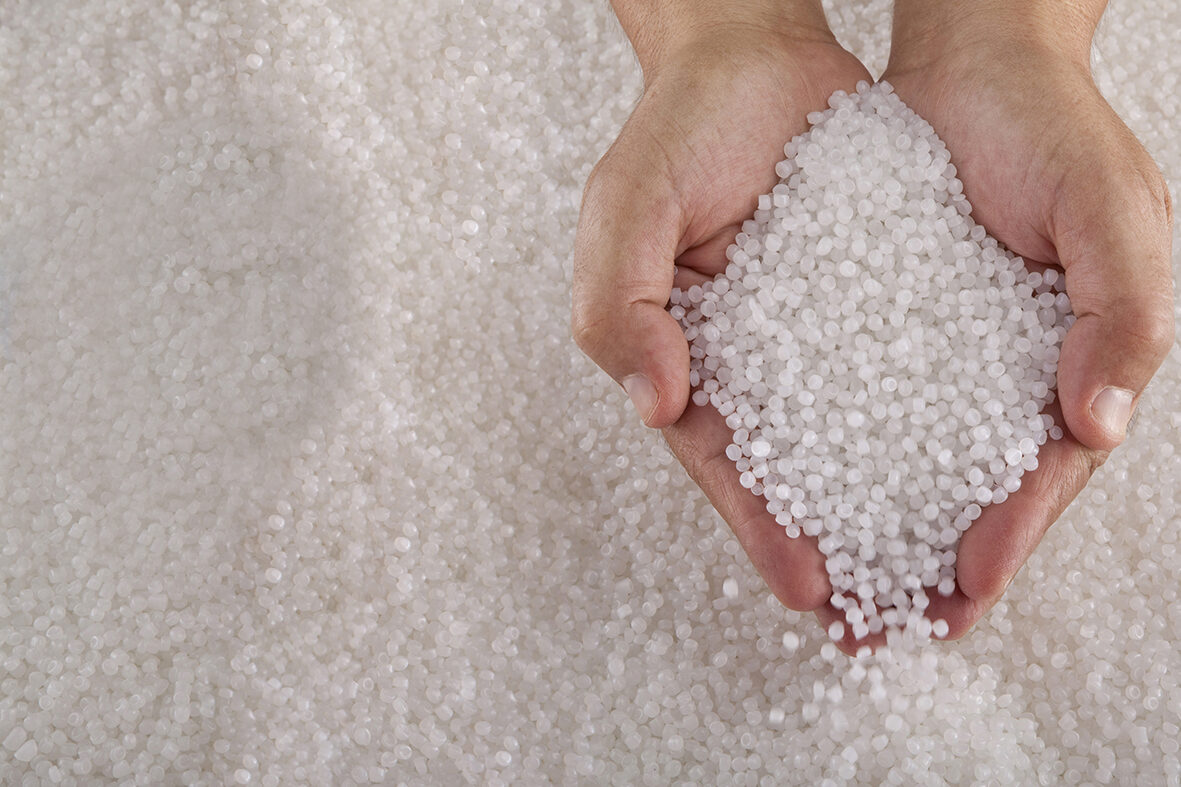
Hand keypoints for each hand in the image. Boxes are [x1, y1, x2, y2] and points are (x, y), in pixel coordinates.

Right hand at [572, 3, 871, 622]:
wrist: (755, 57)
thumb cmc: (678, 130)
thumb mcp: (624, 209)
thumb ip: (618, 304)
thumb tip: (655, 401)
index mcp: (682, 355)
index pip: (720, 459)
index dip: (758, 525)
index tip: (805, 583)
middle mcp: (749, 359)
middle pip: (788, 470)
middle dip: (826, 543)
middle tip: (873, 612)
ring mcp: (809, 336)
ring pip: (848, 438)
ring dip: (880, 506)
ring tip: (926, 570)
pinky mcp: (866, 302)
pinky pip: (898, 372)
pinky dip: (922, 424)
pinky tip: (961, 467)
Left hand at [850, 0, 1174, 649]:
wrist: (971, 66)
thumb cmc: (1056, 131)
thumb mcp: (1114, 213)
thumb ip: (1125, 316)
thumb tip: (1098, 426)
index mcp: (1075, 362)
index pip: (1044, 473)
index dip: (1011, 534)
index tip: (963, 589)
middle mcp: (1004, 371)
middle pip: (970, 489)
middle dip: (934, 563)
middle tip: (890, 631)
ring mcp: (939, 354)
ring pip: (907, 461)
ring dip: (878, 530)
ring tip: (840, 594)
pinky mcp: (877, 324)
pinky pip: (854, 402)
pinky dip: (834, 453)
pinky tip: (803, 493)